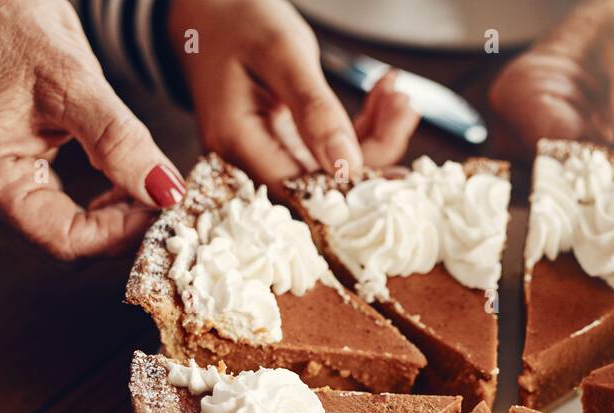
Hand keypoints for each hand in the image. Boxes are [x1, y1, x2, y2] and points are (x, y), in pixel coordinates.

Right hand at [0, 0, 183, 259]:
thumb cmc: (16, 30)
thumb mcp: (77, 82)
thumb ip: (121, 142)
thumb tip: (166, 193)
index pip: (65, 242)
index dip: (121, 233)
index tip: (165, 207)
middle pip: (66, 245)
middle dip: (121, 228)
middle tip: (166, 197)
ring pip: (67, 236)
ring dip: (114, 220)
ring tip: (150, 188)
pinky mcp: (4, 188)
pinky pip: (60, 219)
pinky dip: (99, 210)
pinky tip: (123, 186)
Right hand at [169, 0, 418, 188]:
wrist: (209, 6)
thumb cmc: (238, 19)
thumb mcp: (282, 55)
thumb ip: (314, 111)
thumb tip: (347, 170)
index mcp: (238, 144)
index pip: (304, 192)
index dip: (354, 190)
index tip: (401, 174)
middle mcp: (248, 159)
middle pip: (322, 184)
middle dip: (372, 152)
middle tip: (404, 108)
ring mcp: (266, 152)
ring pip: (331, 167)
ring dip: (373, 135)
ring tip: (397, 97)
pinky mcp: (282, 142)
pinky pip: (327, 149)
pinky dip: (359, 125)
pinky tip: (382, 97)